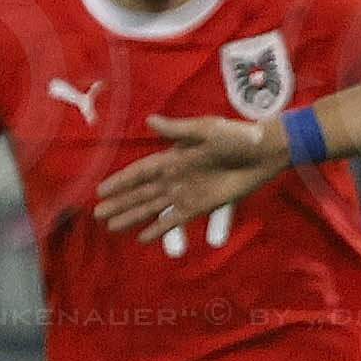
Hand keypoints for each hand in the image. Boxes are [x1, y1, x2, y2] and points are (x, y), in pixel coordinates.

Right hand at [95, 113, 288, 234]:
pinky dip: (160, 229)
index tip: (100, 190)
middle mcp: (175, 176)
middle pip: (141, 192)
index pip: (140, 172)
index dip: (121, 181)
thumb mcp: (206, 130)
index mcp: (173, 157)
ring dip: (133, 216)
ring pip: (153, 207)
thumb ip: (178, 130)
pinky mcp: (202, 206)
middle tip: (97, 214)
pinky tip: (143, 238)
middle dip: (120, 203)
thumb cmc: (236, 136)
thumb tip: (150, 121)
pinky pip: (176, 220)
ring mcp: (187, 192)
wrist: (263, 152)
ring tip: (112, 227)